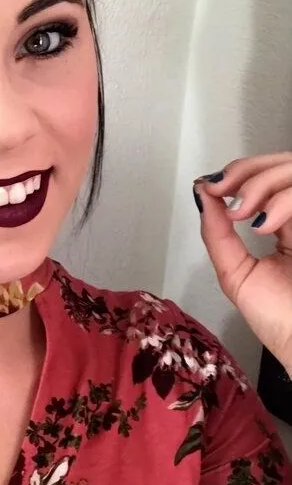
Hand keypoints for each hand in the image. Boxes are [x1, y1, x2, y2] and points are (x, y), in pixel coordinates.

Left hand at [194, 152, 291, 375]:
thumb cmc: (277, 319)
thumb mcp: (236, 273)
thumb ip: (218, 234)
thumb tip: (202, 194)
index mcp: (290, 226)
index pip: (271, 177)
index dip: (243, 171)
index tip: (213, 186)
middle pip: (286, 165)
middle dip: (250, 171)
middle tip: (224, 190)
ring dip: (263, 184)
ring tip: (243, 214)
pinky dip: (283, 201)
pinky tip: (264, 224)